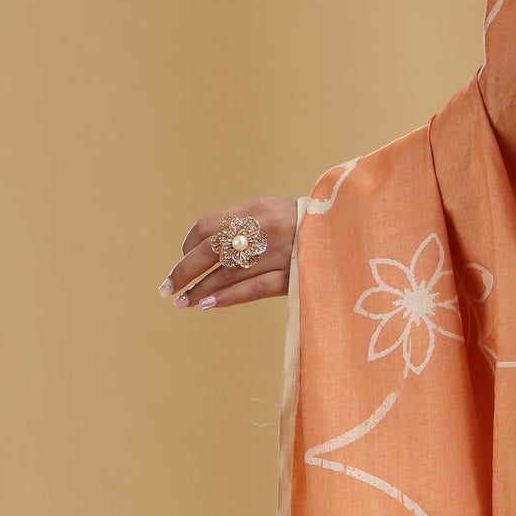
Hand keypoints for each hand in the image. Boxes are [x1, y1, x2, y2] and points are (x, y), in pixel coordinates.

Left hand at [158, 197, 297, 310]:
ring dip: (200, 289)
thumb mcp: (271, 210)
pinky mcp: (292, 277)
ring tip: (182, 301)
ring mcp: (278, 255)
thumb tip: (201, 246)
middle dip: (184, 270)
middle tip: (166, 287)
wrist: (350, 229)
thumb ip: (241, 222)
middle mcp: (263, 230)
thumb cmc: (304, 222)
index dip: (189, 245)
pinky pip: (252, 289)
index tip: (183, 258)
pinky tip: (207, 305)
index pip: (207, 227)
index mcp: (256, 209)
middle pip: (210, 251)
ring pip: (227, 274)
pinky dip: (227, 297)